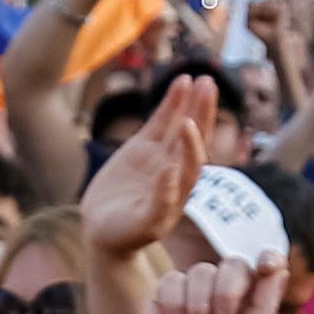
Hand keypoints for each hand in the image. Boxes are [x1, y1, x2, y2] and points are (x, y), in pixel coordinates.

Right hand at [81, 70, 216, 256]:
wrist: (105, 232)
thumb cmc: (124, 234)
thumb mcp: (141, 224)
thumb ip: (160, 201)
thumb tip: (172, 171)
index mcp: (181, 192)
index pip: (193, 163)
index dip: (192, 144)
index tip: (187, 124)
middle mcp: (176, 171)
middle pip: (195, 138)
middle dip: (202, 113)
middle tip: (208, 85)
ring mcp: (162, 156)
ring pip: (180, 124)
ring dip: (192, 102)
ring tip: (201, 78)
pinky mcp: (145, 147)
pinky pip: (162, 121)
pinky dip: (172, 103)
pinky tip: (182, 82)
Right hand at [123, 255, 287, 313]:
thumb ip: (266, 305)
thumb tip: (281, 268)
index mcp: (253, 302)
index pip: (266, 268)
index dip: (268, 259)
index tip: (267, 264)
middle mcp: (227, 290)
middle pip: (234, 264)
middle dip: (226, 296)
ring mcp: (196, 288)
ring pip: (202, 271)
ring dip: (199, 309)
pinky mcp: (168, 290)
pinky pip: (174, 280)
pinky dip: (175, 308)